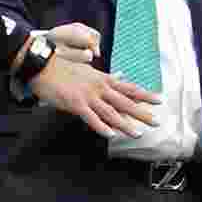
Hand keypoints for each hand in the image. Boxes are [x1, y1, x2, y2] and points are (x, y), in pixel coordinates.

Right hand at [28, 22, 161, 138]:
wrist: (43, 66)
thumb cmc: (63, 67)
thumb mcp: (87, 69)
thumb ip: (105, 76)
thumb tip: (120, 76)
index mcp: (102, 79)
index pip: (128, 88)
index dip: (144, 94)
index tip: (159, 100)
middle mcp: (98, 87)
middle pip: (124, 101)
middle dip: (141, 112)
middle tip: (156, 121)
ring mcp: (88, 96)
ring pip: (110, 112)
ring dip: (125, 124)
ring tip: (137, 133)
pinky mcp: (75, 104)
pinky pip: (91, 118)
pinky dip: (101, 127)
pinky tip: (110, 135)